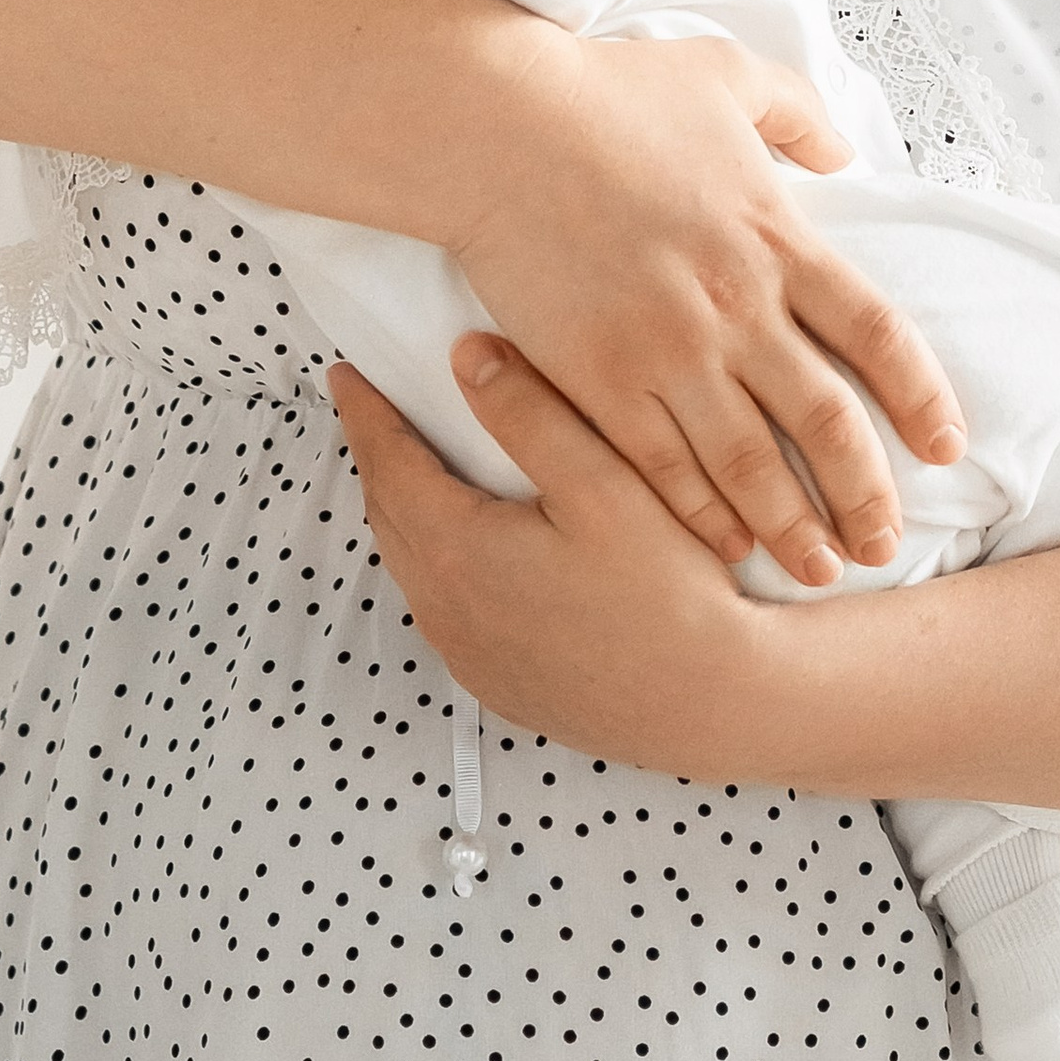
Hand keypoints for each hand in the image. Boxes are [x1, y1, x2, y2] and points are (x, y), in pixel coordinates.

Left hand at [333, 340, 767, 773]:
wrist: (715, 704)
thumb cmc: (669, 590)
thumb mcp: (604, 484)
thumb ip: (530, 413)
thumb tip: (465, 356)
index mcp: (457, 551)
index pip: (388, 462)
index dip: (364, 412)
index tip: (343, 373)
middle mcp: (447, 611)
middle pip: (391, 514)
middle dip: (379, 456)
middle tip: (375, 412)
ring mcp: (471, 657)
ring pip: (414, 567)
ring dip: (407, 512)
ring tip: (415, 468)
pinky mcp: (501, 687)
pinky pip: (445, 612)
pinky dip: (438, 565)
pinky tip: (469, 549)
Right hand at [439, 24, 962, 587]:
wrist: (497, 127)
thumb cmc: (607, 93)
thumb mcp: (725, 74)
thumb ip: (794, 113)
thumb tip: (841, 149)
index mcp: (776, 237)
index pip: (877, 333)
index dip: (920, 397)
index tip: (944, 445)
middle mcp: (736, 305)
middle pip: (825, 419)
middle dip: (865, 492)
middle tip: (885, 543)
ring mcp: (667, 349)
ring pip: (750, 463)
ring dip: (792, 525)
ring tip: (821, 569)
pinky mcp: (599, 379)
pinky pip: (663, 466)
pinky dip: (702, 514)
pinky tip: (725, 546)